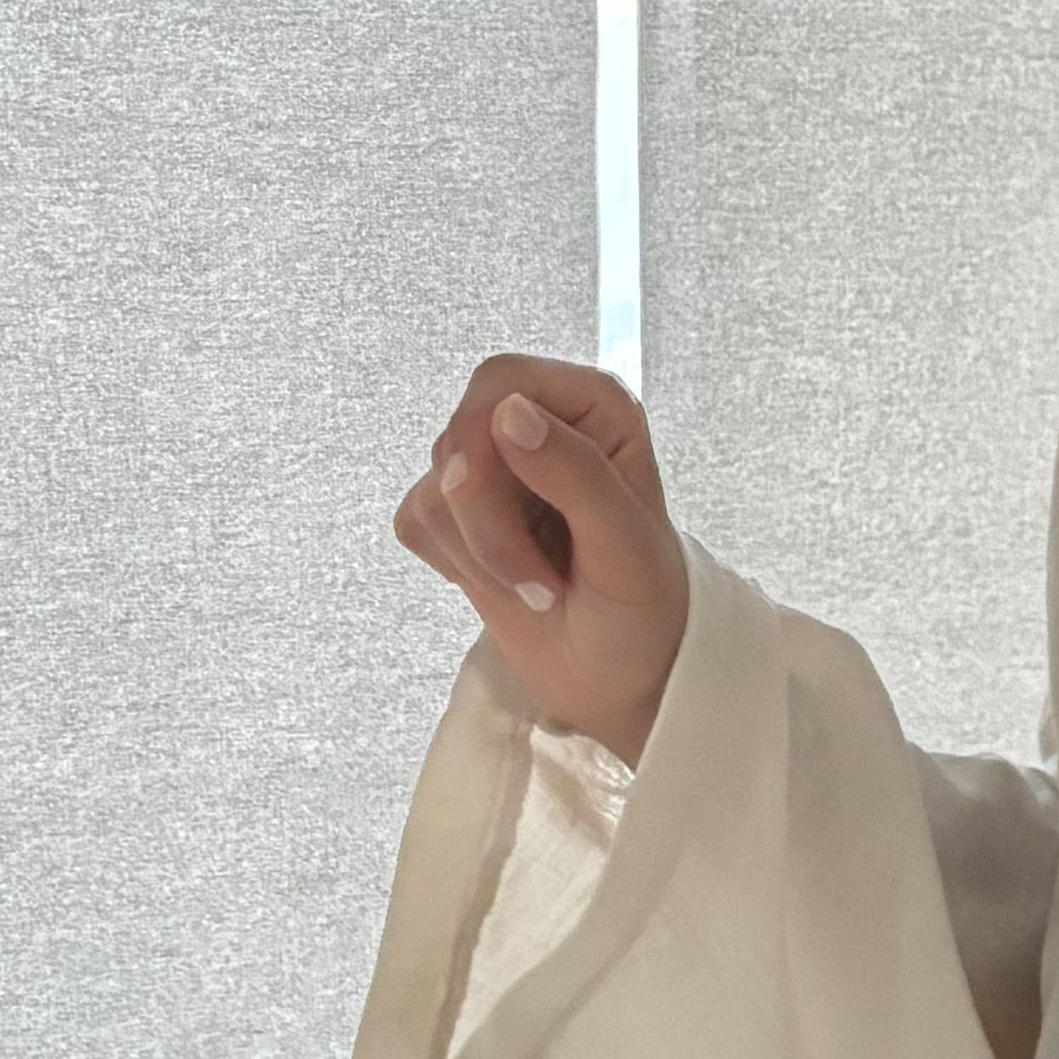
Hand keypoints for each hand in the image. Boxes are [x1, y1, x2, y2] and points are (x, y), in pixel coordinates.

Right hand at [390, 357, 691, 763]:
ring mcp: (491, 470)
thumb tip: (507, 412)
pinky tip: (504, 584)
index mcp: (591, 408)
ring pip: (435, 487)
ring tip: (538, 586)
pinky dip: (454, 564)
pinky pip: (414, 521)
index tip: (517, 508)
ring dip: (480, 554)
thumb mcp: (625, 545)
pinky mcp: (454, 515)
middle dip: (485, 518)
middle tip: (538, 578)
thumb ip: (575, 472)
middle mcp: (538, 424)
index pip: (501, 381)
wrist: (619, 676)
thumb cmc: (643, 607)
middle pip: (458, 436)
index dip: (487, 438)